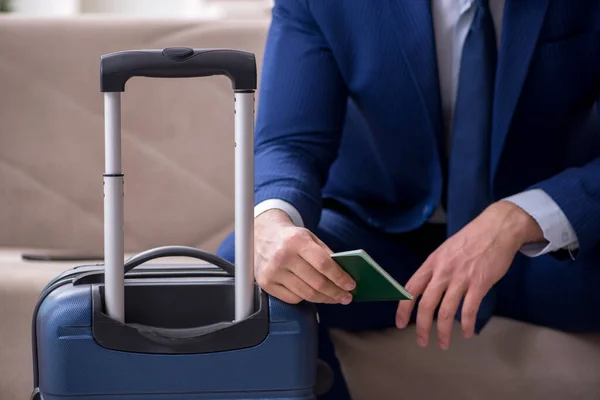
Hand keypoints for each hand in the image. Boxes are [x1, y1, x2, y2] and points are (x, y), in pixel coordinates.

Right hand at [254, 209, 355, 304]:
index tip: (351, 285)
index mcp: (296, 241)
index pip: (323, 264)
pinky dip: (306, 298)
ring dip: (325, 299)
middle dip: (335, 292)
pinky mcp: (266, 283)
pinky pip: (293, 298)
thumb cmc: (290, 238)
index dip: (340, 277)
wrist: (262, 235)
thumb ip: (326, 254)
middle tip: (346, 297)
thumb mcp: (309, 237)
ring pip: (306, 294)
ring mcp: (272, 271)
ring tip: (335, 298)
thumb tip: (344, 276)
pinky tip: (314, 294)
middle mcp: (282, 256)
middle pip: (316, 283)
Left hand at [395, 201, 543, 349]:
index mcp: (432, 262)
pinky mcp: (480, 283)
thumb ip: (436, 269)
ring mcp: (461, 278)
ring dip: (443, 331)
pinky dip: (467, 324)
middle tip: (422, 341)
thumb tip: (427, 288)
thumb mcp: (445, 250)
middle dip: (421, 327)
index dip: (403, 308)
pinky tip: (467, 332)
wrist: (497, 228)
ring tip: (444, 343)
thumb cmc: (471, 239)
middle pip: (426, 304)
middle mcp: (443, 271)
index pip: (411, 288)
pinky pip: (469, 309)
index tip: (400, 323)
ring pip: (446, 311)